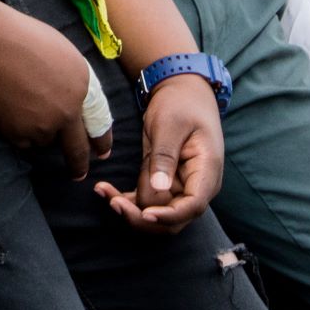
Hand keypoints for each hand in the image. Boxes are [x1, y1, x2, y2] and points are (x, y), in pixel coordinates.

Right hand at [0, 0, 111, 179]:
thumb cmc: (21, 36)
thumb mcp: (62, 52)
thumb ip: (73, 79)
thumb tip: (74, 97)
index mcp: (83, 86)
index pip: (99, 123)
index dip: (101, 141)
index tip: (101, 152)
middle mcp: (68, 112)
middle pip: (77, 151)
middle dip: (79, 166)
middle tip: (78, 174)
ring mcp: (42, 126)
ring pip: (45, 141)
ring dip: (40, 134)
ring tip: (22, 109)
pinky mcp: (17, 134)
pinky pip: (23, 141)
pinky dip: (19, 132)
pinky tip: (10, 110)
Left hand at [95, 71, 224, 232]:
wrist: (180, 91)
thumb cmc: (180, 103)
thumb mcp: (170, 124)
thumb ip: (165, 156)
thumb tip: (160, 189)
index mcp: (206, 171)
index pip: (193, 206)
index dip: (169, 216)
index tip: (144, 213)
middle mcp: (195, 185)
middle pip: (173, 218)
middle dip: (143, 217)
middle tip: (113, 202)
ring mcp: (179, 186)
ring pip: (155, 212)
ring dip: (129, 208)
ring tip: (102, 190)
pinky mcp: (162, 182)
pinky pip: (145, 200)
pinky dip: (126, 199)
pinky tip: (104, 189)